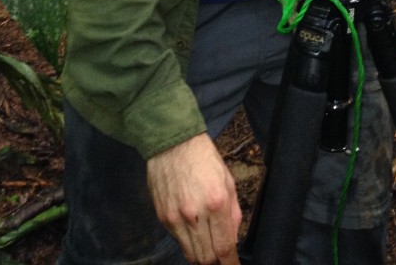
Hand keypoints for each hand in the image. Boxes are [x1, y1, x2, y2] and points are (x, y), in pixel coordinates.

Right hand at [147, 133, 240, 263]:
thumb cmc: (205, 159)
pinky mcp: (162, 217)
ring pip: (190, 254)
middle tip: (221, 254)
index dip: (230, 263)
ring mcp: (175, 217)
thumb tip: (233, 238)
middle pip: (206, 257)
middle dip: (216, 260)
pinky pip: (178, 241)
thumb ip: (233, 213)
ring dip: (201, 254)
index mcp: (216, 202)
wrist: (172, 143)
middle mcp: (195, 214)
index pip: (224, 247)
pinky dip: (188, 241)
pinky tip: (193, 228)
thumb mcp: (228, 181)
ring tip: (207, 244)